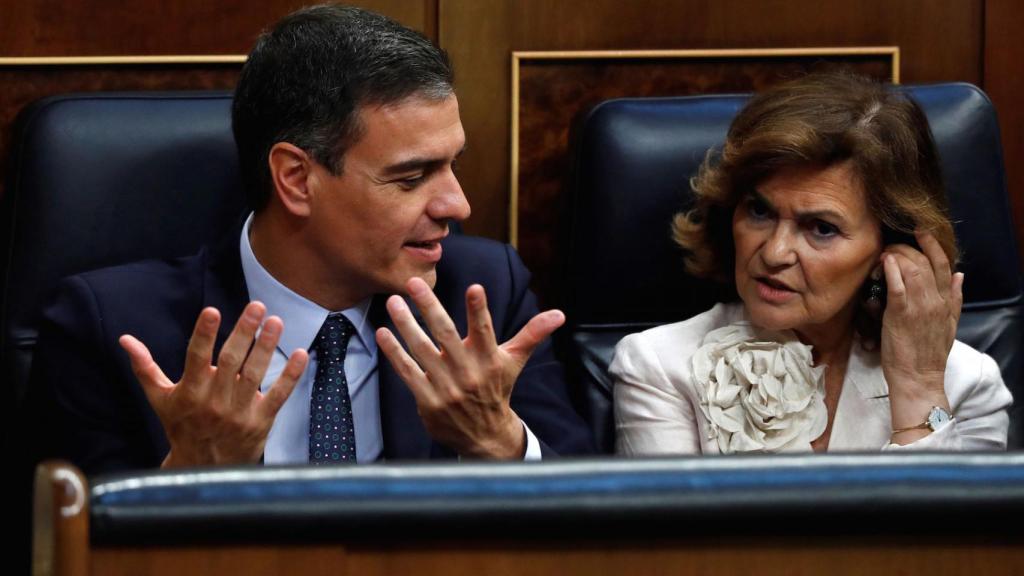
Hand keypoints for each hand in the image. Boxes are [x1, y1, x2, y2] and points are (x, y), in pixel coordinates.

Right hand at [119, 302, 307, 467]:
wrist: (203, 470)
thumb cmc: (181, 426)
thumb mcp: (160, 399)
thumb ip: (145, 367)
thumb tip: (125, 339)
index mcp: (190, 392)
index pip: (196, 358)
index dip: (204, 334)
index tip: (213, 311)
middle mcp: (214, 401)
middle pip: (231, 361)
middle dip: (244, 332)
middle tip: (256, 306)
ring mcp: (239, 412)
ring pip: (256, 374)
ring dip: (267, 346)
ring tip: (275, 321)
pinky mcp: (261, 421)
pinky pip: (279, 395)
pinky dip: (291, 375)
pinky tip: (301, 353)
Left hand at [376, 277, 564, 458]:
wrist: (485, 436)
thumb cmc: (498, 389)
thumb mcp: (515, 361)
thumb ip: (532, 334)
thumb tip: (559, 314)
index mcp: (489, 359)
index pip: (485, 329)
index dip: (479, 309)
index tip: (474, 287)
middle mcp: (468, 372)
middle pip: (445, 334)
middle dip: (429, 307)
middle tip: (413, 283)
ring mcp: (446, 387)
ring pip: (422, 350)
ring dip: (405, 325)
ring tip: (393, 302)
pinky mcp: (428, 400)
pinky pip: (408, 372)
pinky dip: (394, 352)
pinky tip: (383, 332)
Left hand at [879, 230, 960, 435]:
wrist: (919, 377)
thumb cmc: (928, 353)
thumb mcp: (950, 324)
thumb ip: (956, 298)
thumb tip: (961, 275)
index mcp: (947, 302)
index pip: (943, 264)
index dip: (932, 245)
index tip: (921, 231)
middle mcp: (935, 300)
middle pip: (924, 262)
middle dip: (906, 248)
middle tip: (891, 246)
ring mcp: (919, 306)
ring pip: (911, 268)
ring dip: (895, 256)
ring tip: (884, 255)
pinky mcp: (900, 314)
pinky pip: (897, 284)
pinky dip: (891, 269)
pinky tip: (884, 262)